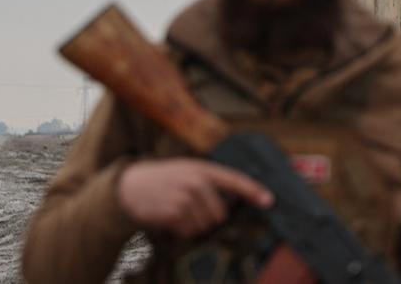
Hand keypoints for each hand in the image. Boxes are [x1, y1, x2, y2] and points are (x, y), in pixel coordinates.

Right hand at [115, 158, 273, 237]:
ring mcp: (185, 197)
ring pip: (204, 225)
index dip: (253, 191)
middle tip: (191, 208)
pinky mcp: (174, 212)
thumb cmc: (164, 179)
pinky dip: (180, 229)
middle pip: (220, 214)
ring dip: (193, 224)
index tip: (269, 200)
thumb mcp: (188, 170)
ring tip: (178, 210)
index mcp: (203, 169)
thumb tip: (230, 205)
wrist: (131, 186)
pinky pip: (188, 231)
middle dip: (209, 217)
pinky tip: (170, 217)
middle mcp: (197, 181)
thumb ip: (209, 182)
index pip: (235, 180)